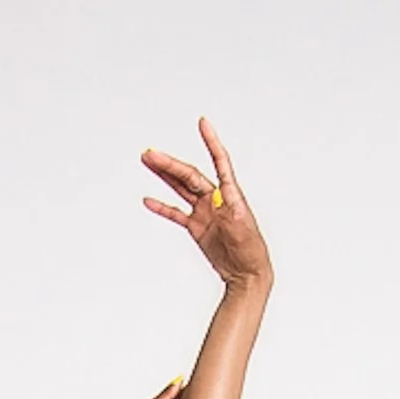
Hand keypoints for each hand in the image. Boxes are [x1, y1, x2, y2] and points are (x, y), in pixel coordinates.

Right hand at [140, 117, 271, 291]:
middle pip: (190, 175)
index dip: (211, 142)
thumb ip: (230, 213)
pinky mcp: (197, 227)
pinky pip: (176, 213)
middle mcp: (216, 199)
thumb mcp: (243, 230)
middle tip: (151, 153)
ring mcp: (204, 212)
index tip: (203, 123)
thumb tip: (219, 200)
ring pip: (180, 188)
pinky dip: (162, 207)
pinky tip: (149, 200)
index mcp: (230, 195)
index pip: (220, 161)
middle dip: (170, 163)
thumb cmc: (251, 251)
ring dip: (164, 175)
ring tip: (147, 161)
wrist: (247, 275)